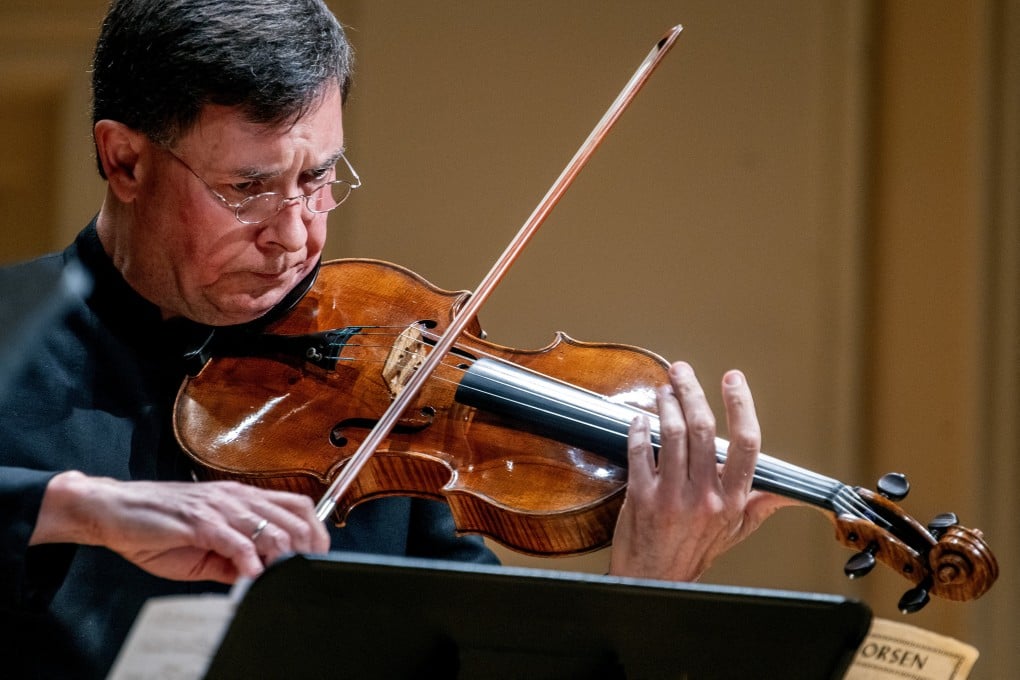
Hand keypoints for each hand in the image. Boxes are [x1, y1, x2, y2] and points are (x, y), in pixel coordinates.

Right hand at [31, 472, 330, 582]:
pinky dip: (248, 559)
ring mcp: (218, 506)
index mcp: (241, 499)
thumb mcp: (205, 546)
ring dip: (282, 554)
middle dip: (307, 547)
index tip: (319, 557)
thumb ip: (233, 558)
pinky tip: (251, 576)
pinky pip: (233, 539)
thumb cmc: (158, 526)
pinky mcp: (197, 520)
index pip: (296, 506)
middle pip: (292, 516)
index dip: (315, 530)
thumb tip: (259, 576)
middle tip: (305, 572)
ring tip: (283, 575)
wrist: (114, 511)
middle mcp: (235, 497)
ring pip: (269, 526)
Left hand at [608, 362, 793, 580]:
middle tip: (682, 370)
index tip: (733, 379)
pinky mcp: (642, 498)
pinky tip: (639, 418)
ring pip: (672, 434)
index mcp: (733, 499)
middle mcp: (706, 496)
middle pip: (704, 428)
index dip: (741, 405)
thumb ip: (760, 506)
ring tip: (662, 390)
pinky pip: (640, 451)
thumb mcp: (735, 532)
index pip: (747, 443)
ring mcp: (672, 496)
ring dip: (665, 404)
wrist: (655, 581)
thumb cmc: (693, 553)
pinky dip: (638, 429)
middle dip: (692, 390)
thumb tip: (789, 493)